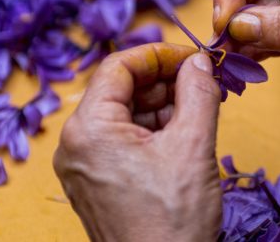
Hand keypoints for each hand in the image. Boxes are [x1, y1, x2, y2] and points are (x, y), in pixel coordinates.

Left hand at [53, 43, 221, 241]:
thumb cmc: (172, 223)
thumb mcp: (193, 146)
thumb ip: (198, 92)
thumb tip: (199, 61)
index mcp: (88, 130)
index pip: (117, 66)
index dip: (158, 55)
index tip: (192, 58)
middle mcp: (76, 146)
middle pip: (120, 90)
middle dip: (164, 82)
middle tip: (203, 83)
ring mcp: (84, 167)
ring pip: (125, 116)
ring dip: (163, 106)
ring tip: (201, 110)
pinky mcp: (98, 184)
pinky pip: (124, 141)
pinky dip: (155, 131)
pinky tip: (185, 134)